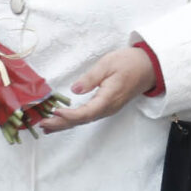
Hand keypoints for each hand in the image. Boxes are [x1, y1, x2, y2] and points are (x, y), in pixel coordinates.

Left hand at [33, 44, 156, 134]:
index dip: (69, 115)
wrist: (149, 67)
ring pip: (84, 120)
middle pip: (82, 120)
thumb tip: (74, 90)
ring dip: (65, 124)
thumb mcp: (108, 64)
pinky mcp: (106, 106)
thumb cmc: (129, 62)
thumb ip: (91, 78)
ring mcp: (108, 109)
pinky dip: (73, 119)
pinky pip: (88, 116)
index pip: (85, 113)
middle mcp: (107, 108)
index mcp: (108, 99)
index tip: (54, 111)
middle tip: (42, 125)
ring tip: (46, 127)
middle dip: (61, 124)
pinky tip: (62, 120)